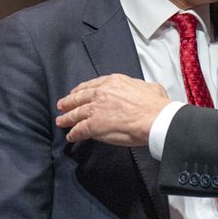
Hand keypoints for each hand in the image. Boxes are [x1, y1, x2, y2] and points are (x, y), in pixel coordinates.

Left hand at [54, 74, 169, 145]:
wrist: (155, 118)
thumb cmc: (156, 105)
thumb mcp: (149, 87)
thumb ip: (140, 87)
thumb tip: (144, 91)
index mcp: (114, 82)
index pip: (93, 85)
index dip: (83, 89)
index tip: (77, 92)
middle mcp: (101, 93)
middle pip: (80, 97)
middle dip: (69, 101)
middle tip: (62, 105)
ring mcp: (96, 109)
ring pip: (76, 113)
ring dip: (67, 117)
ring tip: (61, 121)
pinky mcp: (94, 125)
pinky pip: (79, 129)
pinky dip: (74, 133)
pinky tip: (71, 136)